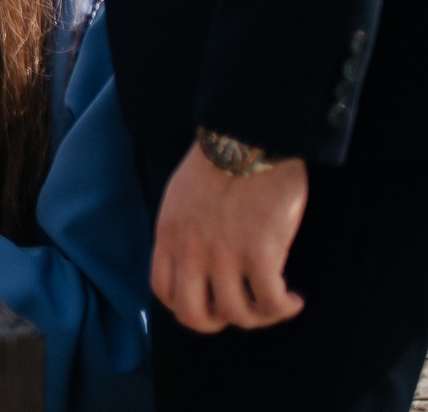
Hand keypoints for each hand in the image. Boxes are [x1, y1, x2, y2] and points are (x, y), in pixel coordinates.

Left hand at [152, 144, 307, 332]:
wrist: (247, 137)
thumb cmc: (219, 164)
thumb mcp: (179, 199)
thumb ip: (181, 232)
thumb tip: (194, 262)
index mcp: (168, 235)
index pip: (164, 292)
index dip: (189, 307)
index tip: (213, 301)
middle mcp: (191, 250)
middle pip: (194, 316)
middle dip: (220, 321)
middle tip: (242, 310)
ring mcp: (224, 254)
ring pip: (237, 314)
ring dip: (261, 316)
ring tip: (278, 302)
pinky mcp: (259, 253)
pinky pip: (271, 302)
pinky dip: (285, 307)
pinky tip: (294, 297)